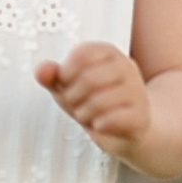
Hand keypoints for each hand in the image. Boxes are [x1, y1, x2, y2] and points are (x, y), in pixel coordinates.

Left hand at [38, 42, 153, 161]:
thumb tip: (41, 71)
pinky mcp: (140, 116)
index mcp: (108, 52)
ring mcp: (137, 91)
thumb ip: (52, 77)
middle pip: (88, 80)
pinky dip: (98, 126)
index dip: (66, 73)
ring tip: (88, 116)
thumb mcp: (68, 87)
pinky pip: (110, 120)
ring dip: (83, 114)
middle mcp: (127, 66)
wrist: (125, 130)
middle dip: (72, 98)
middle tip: (75, 105)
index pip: (81, 54)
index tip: (67, 84)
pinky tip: (101, 125)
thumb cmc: (94, 103)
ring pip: (98, 102)